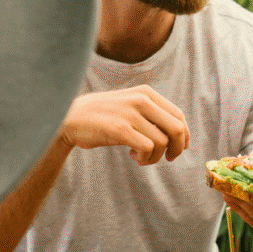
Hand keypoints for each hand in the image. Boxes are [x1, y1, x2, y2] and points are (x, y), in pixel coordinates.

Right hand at [59, 85, 189, 164]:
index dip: (184, 135)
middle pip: (177, 128)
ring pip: (162, 142)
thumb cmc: (103, 116)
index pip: (178, 115)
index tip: (179, 148)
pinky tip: (134, 156)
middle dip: (176, 148)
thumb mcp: (130, 106)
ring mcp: (131, 113)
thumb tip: (179, 135)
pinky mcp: (120, 128)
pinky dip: (145, 158)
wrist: (69, 118)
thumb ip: (152, 114)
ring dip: (155, 157)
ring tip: (142, 157)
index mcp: (146, 93)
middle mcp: (142, 100)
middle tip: (168, 158)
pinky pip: (147, 148)